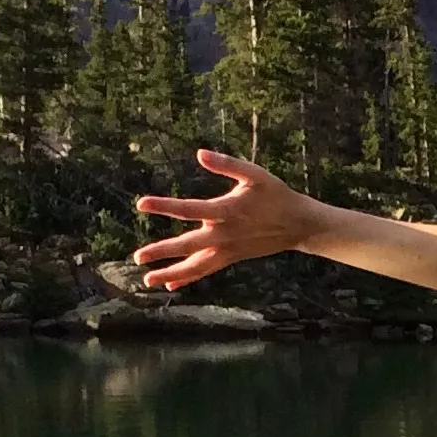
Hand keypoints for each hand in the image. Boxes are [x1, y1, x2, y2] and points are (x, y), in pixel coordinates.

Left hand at [134, 151, 327, 289]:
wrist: (299, 224)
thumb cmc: (276, 195)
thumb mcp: (255, 174)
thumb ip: (227, 163)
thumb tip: (200, 153)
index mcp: (226, 211)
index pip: (189, 209)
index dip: (164, 206)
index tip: (141, 204)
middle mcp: (224, 235)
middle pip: (187, 246)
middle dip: (162, 252)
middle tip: (138, 257)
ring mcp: (228, 250)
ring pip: (195, 266)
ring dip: (171, 272)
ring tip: (147, 279)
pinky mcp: (231, 257)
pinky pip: (206, 270)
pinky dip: (188, 277)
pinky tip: (170, 282)